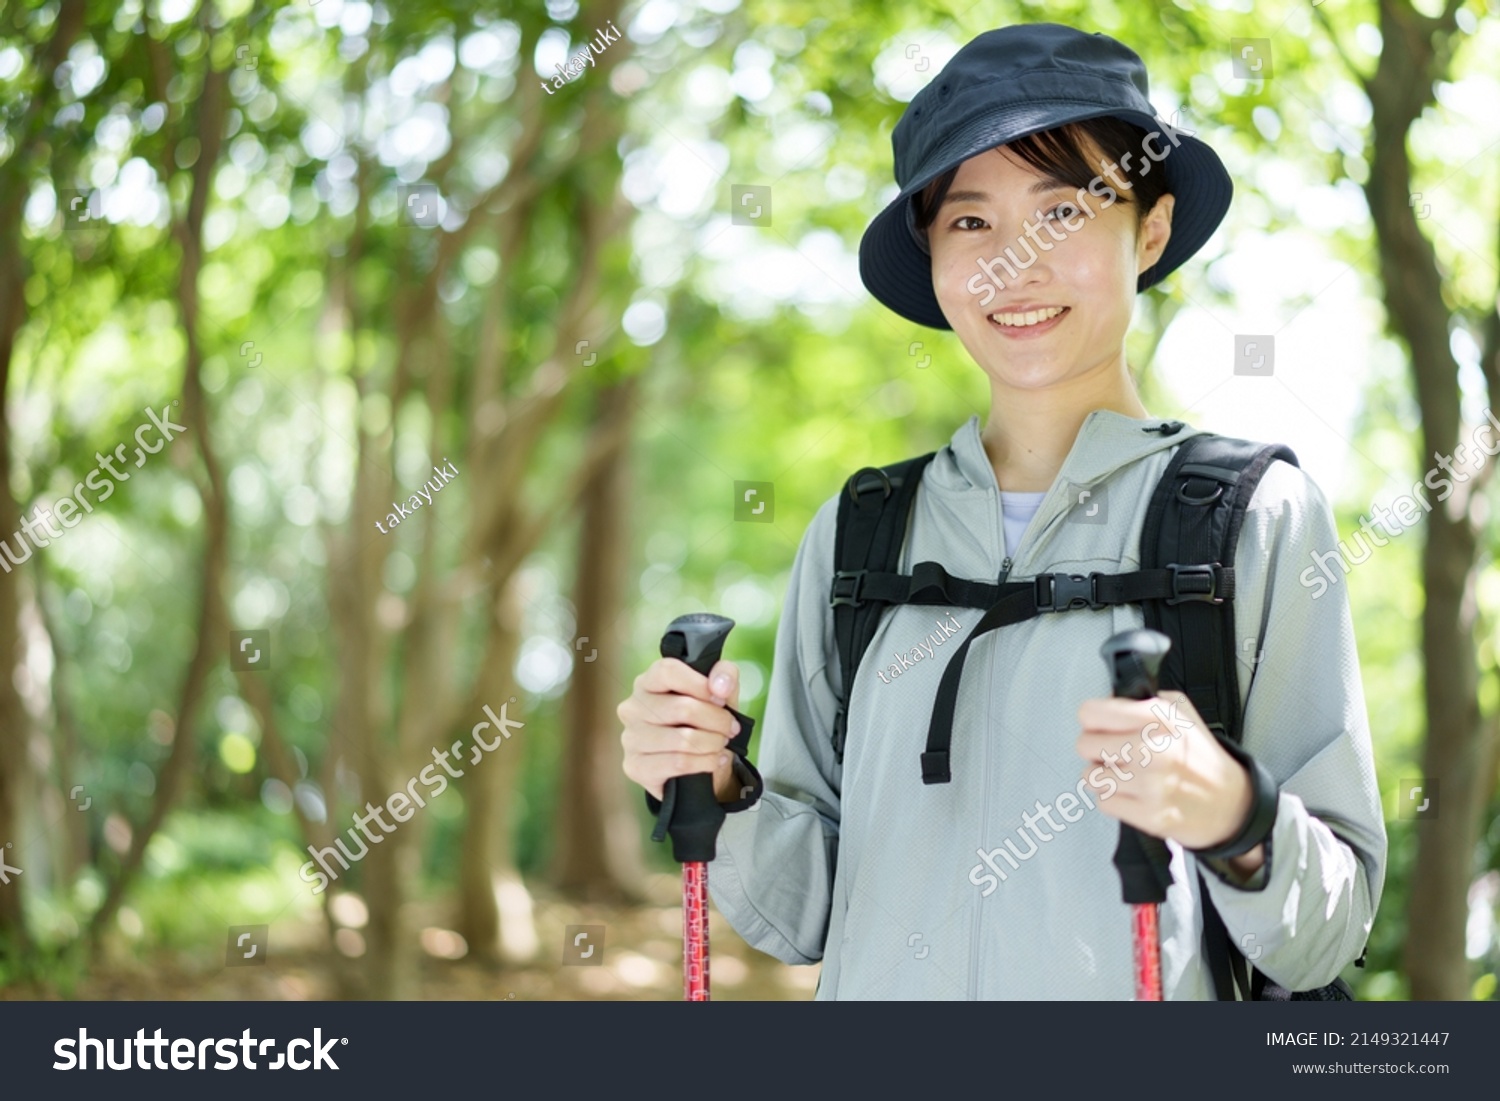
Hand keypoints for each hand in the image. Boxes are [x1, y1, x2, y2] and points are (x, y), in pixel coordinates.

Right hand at [618, 657, 742, 802]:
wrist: (693, 768)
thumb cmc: (702, 722)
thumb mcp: (719, 692)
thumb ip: (725, 675)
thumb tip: (720, 686)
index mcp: (648, 682)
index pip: (668, 671)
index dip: (700, 684)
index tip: (721, 698)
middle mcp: (633, 707)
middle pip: (682, 708)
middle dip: (717, 721)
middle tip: (730, 728)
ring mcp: (631, 738)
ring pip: (683, 739)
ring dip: (713, 743)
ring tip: (721, 745)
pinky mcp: (635, 766)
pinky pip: (679, 763)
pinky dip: (705, 762)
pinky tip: (714, 760)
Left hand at [1075, 689, 1262, 871]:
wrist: (1234, 805)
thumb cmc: (1202, 760)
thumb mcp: (1183, 715)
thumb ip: (1147, 701)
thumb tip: (1111, 702)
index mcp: (1159, 718)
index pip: (1091, 713)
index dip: (1092, 721)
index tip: (1101, 727)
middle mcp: (1154, 748)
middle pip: (1085, 744)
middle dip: (1096, 749)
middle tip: (1113, 754)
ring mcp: (1152, 784)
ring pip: (1091, 775)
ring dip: (1103, 776)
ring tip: (1124, 776)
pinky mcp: (1150, 815)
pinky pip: (1104, 802)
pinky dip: (1114, 799)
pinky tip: (1133, 794)